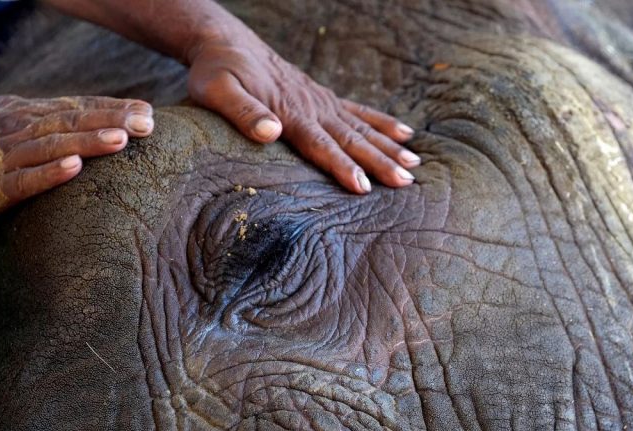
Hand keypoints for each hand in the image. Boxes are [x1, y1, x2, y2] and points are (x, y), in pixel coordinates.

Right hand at [0, 95, 153, 221]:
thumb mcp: (13, 121)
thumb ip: (51, 118)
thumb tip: (100, 114)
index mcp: (27, 113)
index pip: (77, 106)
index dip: (112, 108)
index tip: (146, 111)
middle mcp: (18, 128)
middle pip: (70, 121)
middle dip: (111, 121)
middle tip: (146, 124)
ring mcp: (5, 157)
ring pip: (51, 146)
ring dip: (87, 143)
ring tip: (120, 140)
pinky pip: (24, 179)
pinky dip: (49, 173)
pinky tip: (74, 168)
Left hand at [186, 26, 419, 193]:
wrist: (226, 41)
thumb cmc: (217, 70)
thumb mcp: (217, 90)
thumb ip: (244, 112)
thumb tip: (272, 132)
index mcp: (289, 111)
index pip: (321, 144)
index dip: (343, 166)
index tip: (364, 186)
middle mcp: (312, 107)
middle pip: (350, 138)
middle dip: (379, 162)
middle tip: (406, 183)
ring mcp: (321, 101)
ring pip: (361, 127)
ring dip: (388, 147)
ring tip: (415, 165)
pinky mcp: (322, 97)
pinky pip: (359, 111)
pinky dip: (382, 123)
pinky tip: (404, 133)